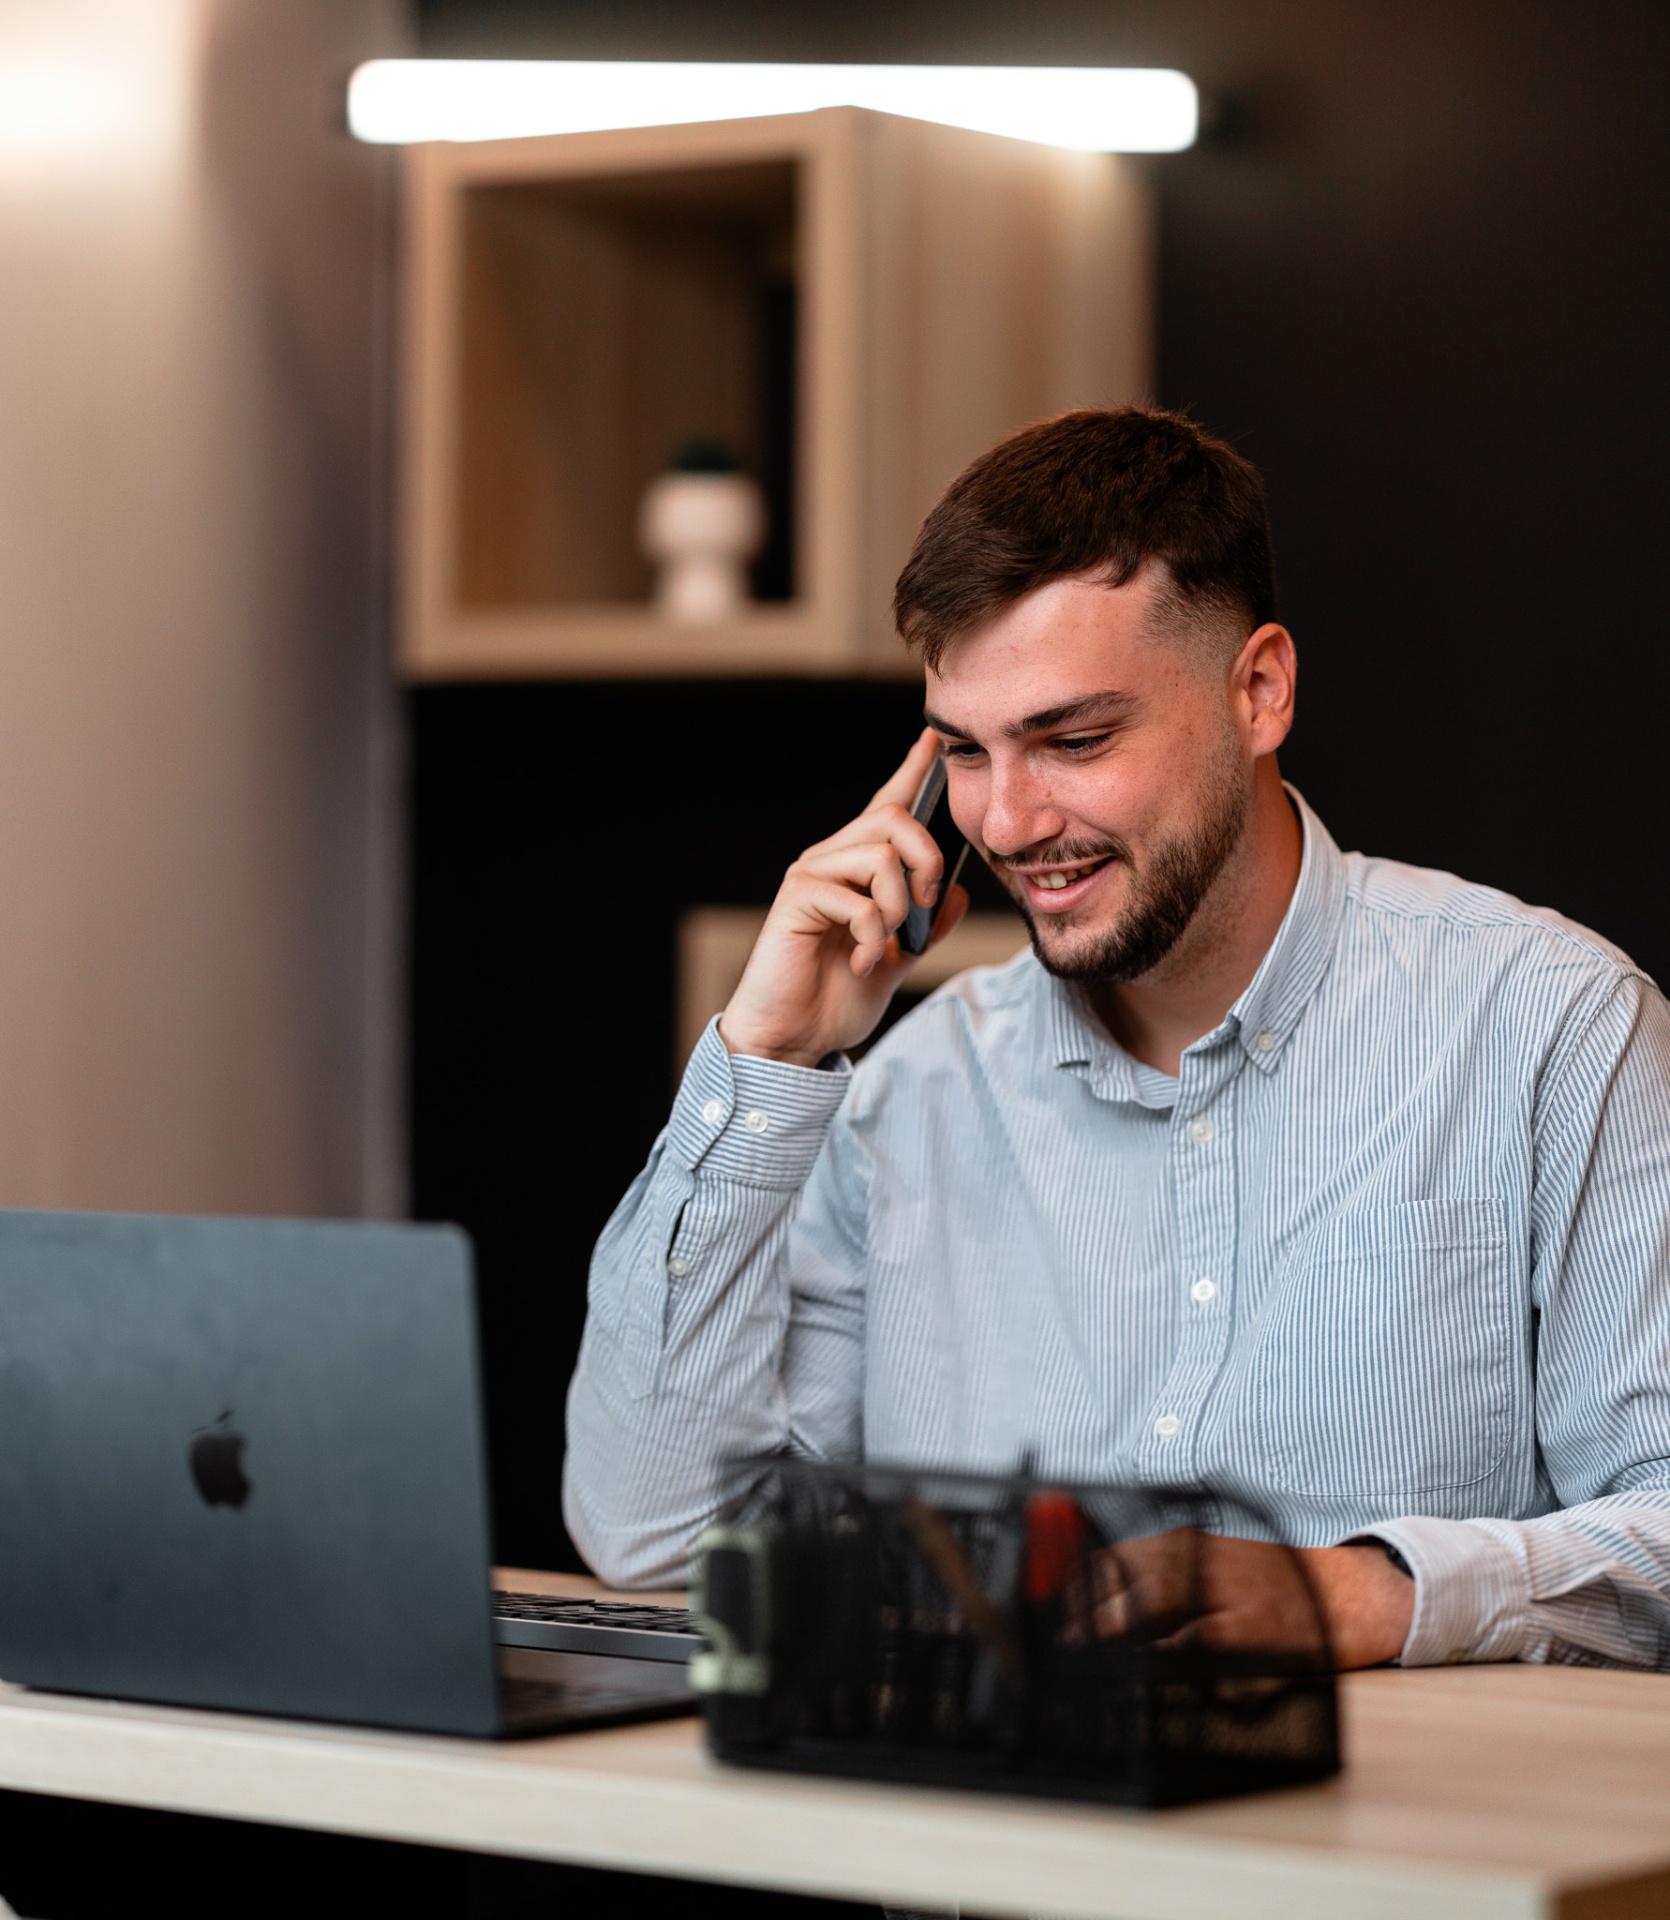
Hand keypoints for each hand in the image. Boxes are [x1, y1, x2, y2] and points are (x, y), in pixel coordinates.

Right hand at [718, 729, 969, 1065]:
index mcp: (854, 869)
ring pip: (878, 855)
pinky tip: (860, 960)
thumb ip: (926, 927)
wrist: (791, 1039)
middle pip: (892, 818)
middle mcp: (830, 860)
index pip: (886, 806)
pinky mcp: (796, 900)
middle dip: (926, 859)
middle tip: (925, 907)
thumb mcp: (898, 960)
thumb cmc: (834, 999)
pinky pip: (855, 898)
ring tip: (887, 942)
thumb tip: (955, 893)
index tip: (934, 739)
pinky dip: (872, 935)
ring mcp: (810, 876)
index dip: (912, 771)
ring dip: (899, 905)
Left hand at [1074, 1532, 1412, 1668]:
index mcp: (1186, 1543)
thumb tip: (1098, 1608)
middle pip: (1125, 1574)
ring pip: (1152, 1600)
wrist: (1345, 1594)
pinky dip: (1160, 1652)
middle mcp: (1200, 1558)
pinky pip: (1193, 1640)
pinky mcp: (1249, 1628)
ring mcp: (1224, 1590)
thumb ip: (1161, 1579)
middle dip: (1086, 1608)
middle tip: (1058, 1640)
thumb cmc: (1269, 1584)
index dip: (1079, 1583)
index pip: (1115, 1555)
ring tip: (1081, 1653)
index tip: (1051, 1609)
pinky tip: (1137, 1668)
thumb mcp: (1212, 1566)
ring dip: (1111, 1627)